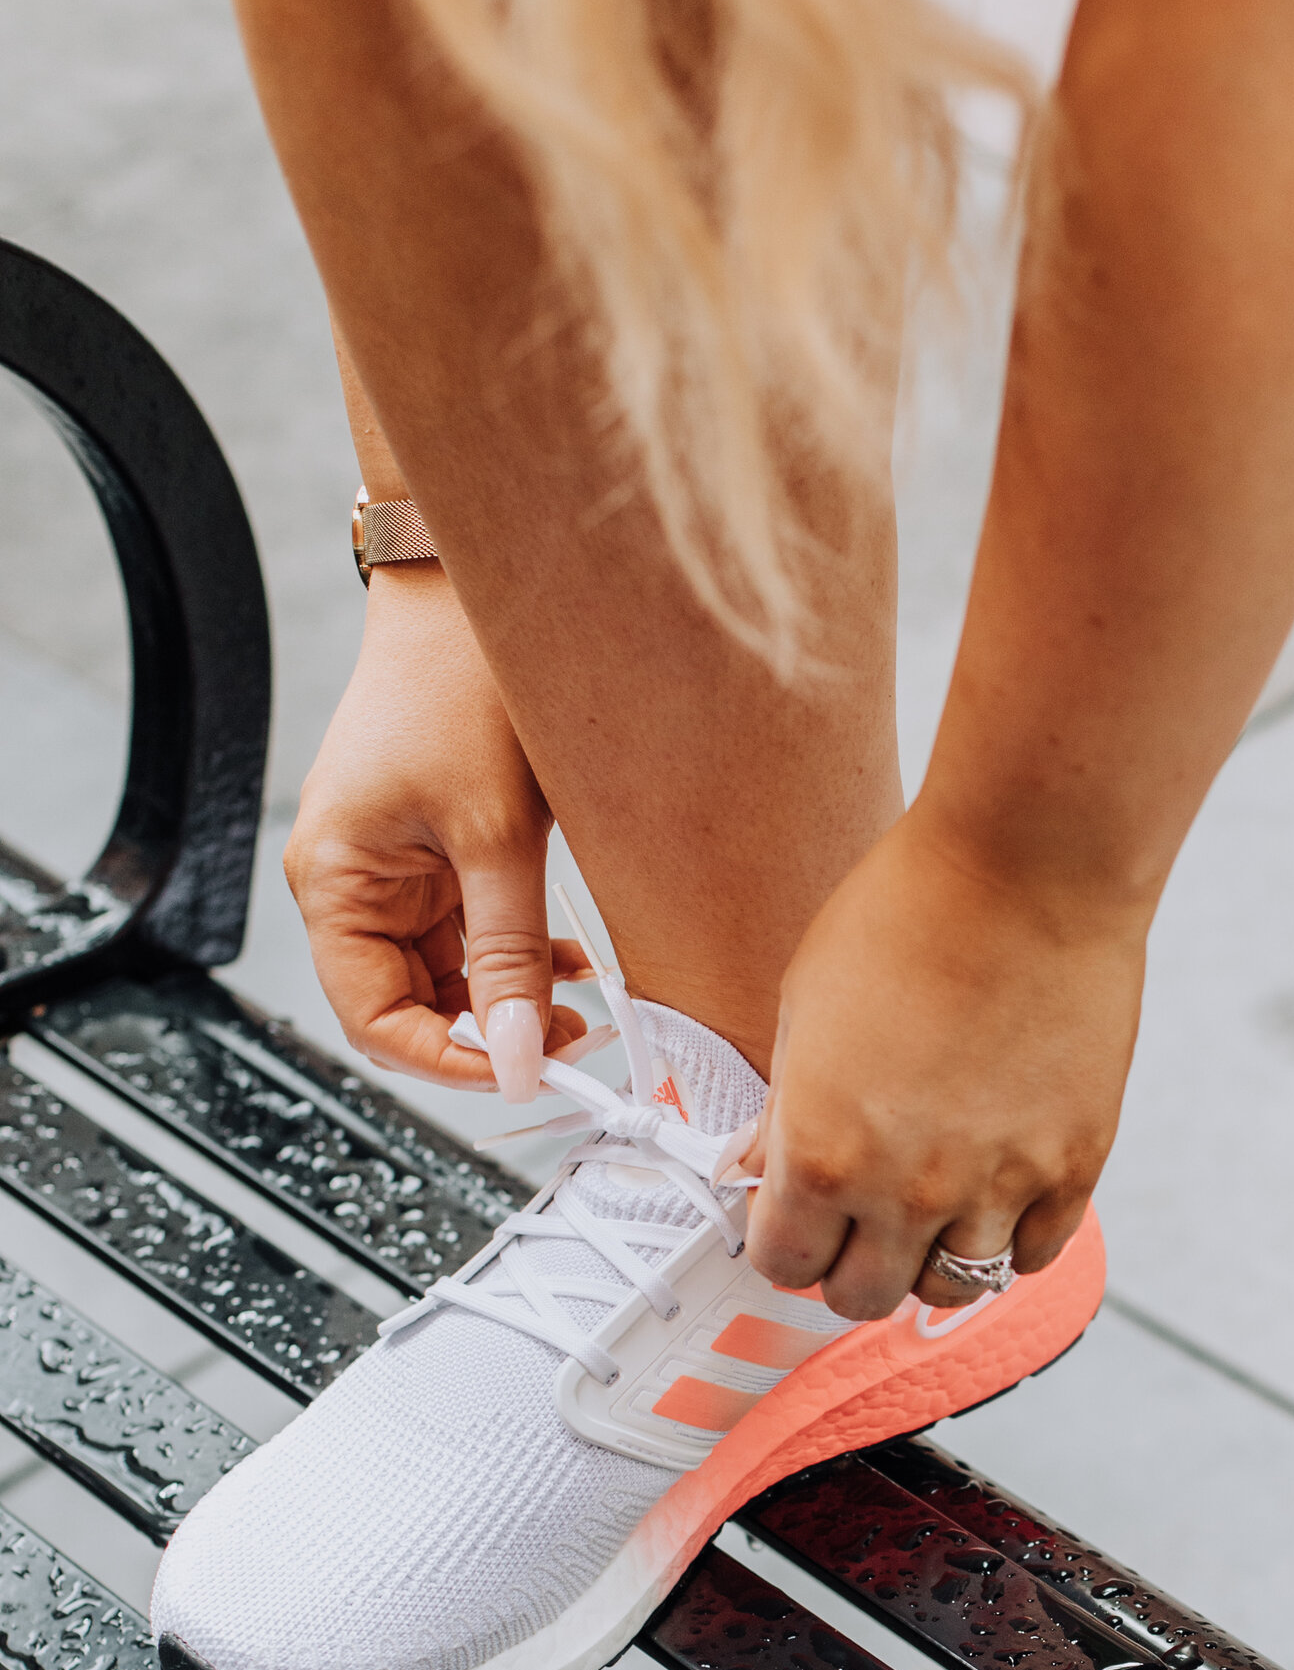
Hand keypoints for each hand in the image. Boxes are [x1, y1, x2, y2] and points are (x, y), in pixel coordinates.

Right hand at [284, 566, 594, 1095]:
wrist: (474, 594)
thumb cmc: (461, 688)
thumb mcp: (495, 836)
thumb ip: (509, 955)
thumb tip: (520, 1055)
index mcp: (333, 882)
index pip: (376, 1020)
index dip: (452, 1062)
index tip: (530, 1075)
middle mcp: (350, 885)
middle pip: (410, 1008)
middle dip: (490, 1035)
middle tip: (572, 1046)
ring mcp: (392, 874)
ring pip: (447, 980)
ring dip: (511, 1000)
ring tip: (585, 1009)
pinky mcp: (434, 858)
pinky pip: (469, 938)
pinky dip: (518, 960)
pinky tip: (572, 965)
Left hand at [744, 806, 1146, 1315]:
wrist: (1028, 867)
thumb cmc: (907, 910)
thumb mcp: (805, 1005)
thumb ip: (782, 1107)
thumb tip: (759, 1166)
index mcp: (821, 1150)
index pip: (784, 1266)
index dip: (785, 1247)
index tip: (797, 1223)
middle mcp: (906, 1189)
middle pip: (865, 1298)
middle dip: (852, 1268)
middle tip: (860, 1224)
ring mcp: (996, 1187)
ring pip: (954, 1289)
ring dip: (933, 1257)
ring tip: (934, 1206)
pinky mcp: (1070, 1170)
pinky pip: (1033, 1256)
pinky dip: (1009, 1240)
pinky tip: (996, 1194)